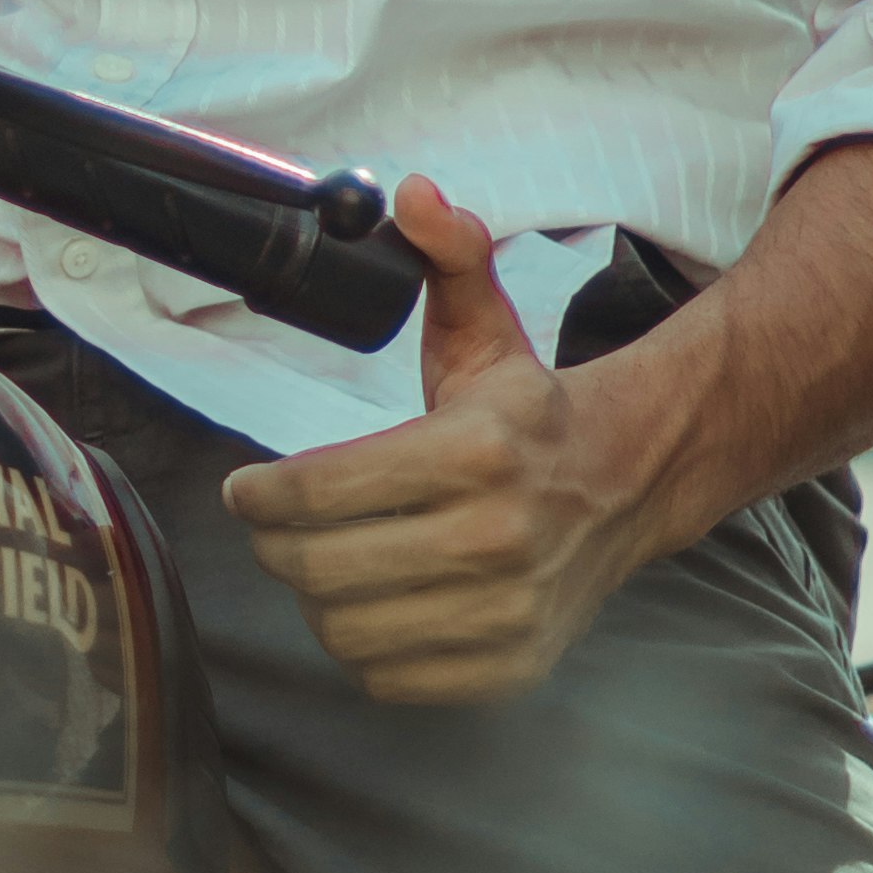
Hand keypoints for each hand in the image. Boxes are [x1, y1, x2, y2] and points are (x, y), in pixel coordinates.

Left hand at [220, 183, 668, 707]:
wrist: (628, 483)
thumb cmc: (529, 412)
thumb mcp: (486, 328)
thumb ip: (445, 257)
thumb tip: (411, 195)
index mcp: (477, 450)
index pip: (322, 492)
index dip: (260, 495)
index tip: (244, 490)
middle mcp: (496, 537)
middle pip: (320, 567)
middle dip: (275, 545)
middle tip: (269, 525)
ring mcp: (505, 611)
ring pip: (345, 629)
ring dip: (314, 598)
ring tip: (319, 562)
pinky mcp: (508, 664)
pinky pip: (388, 677)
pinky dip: (363, 647)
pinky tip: (372, 603)